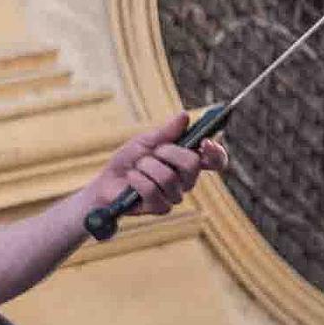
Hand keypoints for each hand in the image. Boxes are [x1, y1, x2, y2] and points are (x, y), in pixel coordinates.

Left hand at [90, 111, 227, 215]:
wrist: (107, 181)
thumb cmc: (129, 161)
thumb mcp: (146, 141)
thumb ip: (166, 132)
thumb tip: (185, 116)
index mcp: (188, 162)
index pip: (216, 161)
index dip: (216, 152)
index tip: (205, 142)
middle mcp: (186, 180)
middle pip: (192, 164)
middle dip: (168, 152)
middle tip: (153, 151)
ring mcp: (175, 196)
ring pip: (169, 177)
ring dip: (147, 166)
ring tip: (137, 167)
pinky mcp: (161, 208)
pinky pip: (152, 190)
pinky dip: (137, 179)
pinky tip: (131, 178)